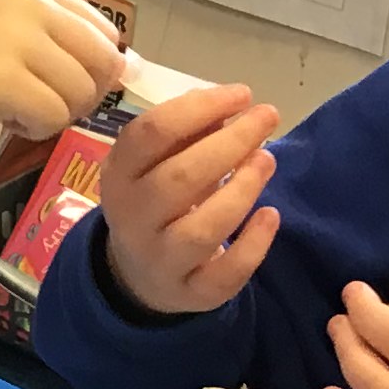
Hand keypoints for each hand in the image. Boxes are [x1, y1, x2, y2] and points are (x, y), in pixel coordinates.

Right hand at [0, 0, 124, 166]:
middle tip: (36, 102)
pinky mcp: (1, 81)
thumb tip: (136, 66)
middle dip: (80, 96)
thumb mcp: (18, 45)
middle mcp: (31, 7)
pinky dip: (34, 129)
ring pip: (80, 94)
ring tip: (10, 107)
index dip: (93, 71)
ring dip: (53, 115)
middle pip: (102, 64)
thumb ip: (71, 49)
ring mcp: (15, 42)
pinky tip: (1, 118)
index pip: (106, 36)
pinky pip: (53, 116)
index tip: (53, 82)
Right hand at [98, 85, 283, 316]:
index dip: (199, 109)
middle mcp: (132, 219)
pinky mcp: (191, 293)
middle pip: (179, 178)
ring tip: (267, 159)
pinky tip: (270, 215)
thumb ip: (186, 132)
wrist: (138, 275)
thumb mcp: (155, 163)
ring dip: (242, 189)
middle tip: (267, 117)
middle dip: (231, 142)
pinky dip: (253, 244)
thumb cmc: (155, 201)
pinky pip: (225, 274)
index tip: (241, 94)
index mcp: (119, 175)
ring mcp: (160, 260)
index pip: (150, 134)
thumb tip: (227, 101)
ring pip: (201, 229)